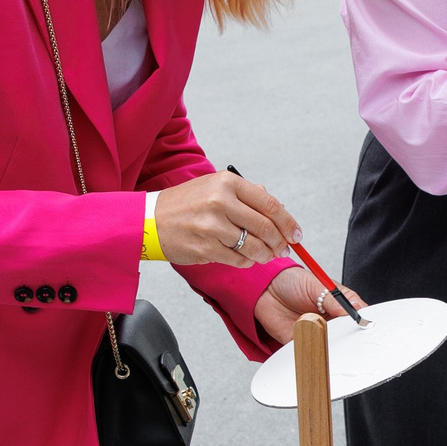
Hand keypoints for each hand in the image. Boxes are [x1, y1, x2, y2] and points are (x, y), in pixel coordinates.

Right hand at [153, 171, 298, 267]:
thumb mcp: (215, 187)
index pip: (269, 205)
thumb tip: (278, 210)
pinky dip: (247, 262)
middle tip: (284, 249)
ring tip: (266, 256)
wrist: (149, 219)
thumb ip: (247, 195)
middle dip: (280, 242)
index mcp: (227, 183)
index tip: (296, 234)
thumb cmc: (185, 203)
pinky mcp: (205, 247)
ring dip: (265, 255)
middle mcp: (220, 202)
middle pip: (265, 227)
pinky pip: (237, 259)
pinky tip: (246, 259)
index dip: (288, 222)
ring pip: (253, 246)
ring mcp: (212, 226)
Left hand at [253, 265, 367, 346]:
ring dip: (328, 346)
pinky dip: (310, 353)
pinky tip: (311, 347)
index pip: (356, 317)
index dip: (361, 323)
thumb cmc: (292, 281)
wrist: (265, 289)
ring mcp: (316, 333)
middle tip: (345, 336)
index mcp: (338, 306)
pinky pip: (308, 352)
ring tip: (325, 338)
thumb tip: (354, 309)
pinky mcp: (300, 343)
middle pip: (345, 336)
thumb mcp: (316, 285)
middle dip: (347, 339)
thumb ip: (334, 299)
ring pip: (328, 346)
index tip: (364, 326)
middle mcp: (329, 321)